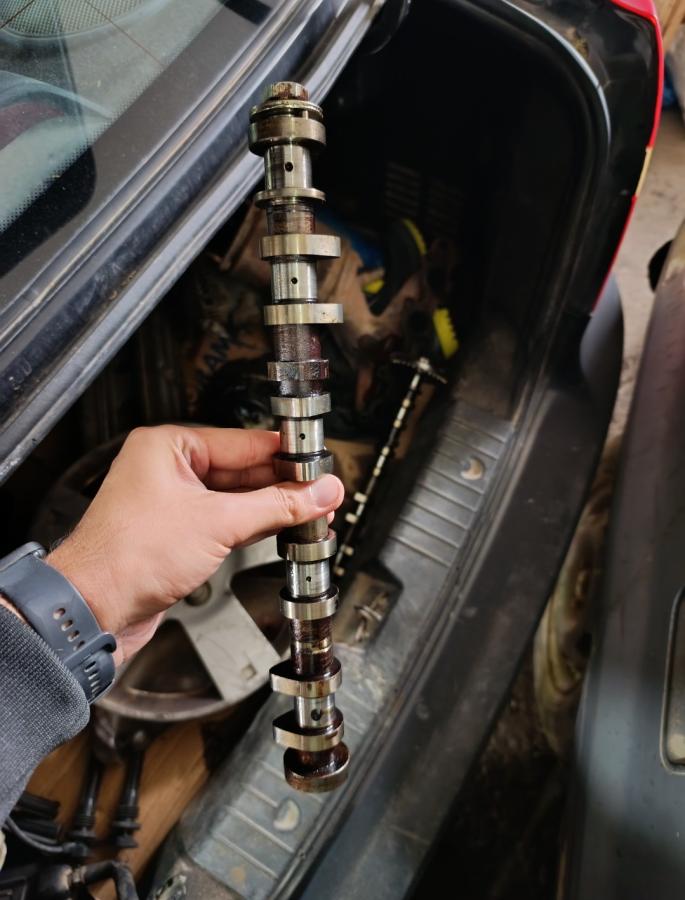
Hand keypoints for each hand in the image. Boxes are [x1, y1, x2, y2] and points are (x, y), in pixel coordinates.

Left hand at [46, 425, 343, 661]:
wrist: (93, 610)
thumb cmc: (126, 558)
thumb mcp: (217, 523)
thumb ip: (276, 506)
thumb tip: (317, 493)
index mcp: (168, 447)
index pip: (243, 442)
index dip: (286, 455)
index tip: (319, 464)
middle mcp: (168, 471)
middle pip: (243, 471)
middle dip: (284, 486)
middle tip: (323, 493)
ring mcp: (173, 504)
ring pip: (237, 499)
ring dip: (273, 508)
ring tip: (312, 513)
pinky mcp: (178, 535)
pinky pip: (225, 522)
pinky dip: (255, 526)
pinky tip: (282, 529)